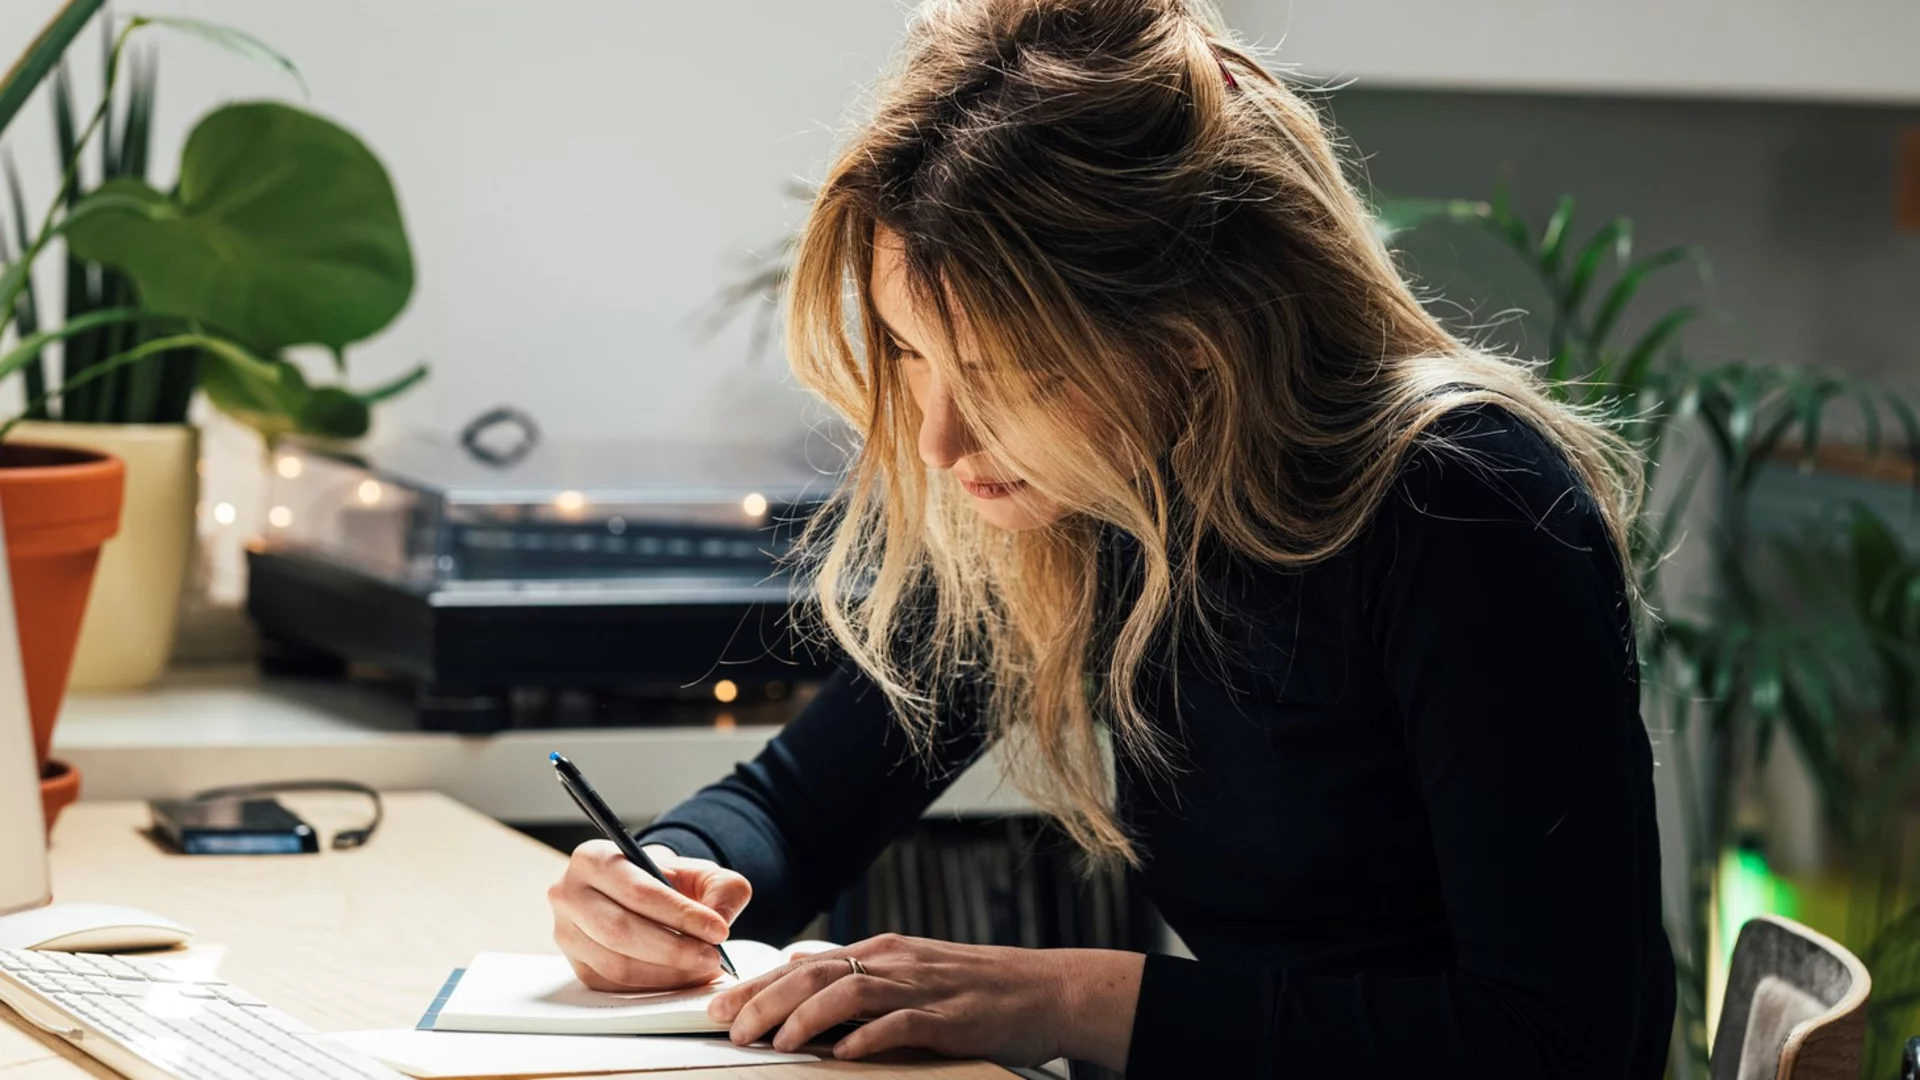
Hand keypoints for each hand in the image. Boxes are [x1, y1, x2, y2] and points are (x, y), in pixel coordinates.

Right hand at [548, 841, 751, 990]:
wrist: (642, 895)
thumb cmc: (668, 882)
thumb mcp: (702, 873)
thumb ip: (721, 889)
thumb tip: (719, 920)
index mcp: (593, 858)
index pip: (637, 890)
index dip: (679, 914)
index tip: (718, 930)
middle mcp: (569, 894)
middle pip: (621, 931)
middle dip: (674, 949)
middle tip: (713, 957)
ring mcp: (566, 934)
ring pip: (617, 964)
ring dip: (667, 973)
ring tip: (702, 968)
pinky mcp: (577, 966)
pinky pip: (615, 985)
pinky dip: (654, 986)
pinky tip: (682, 977)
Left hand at [706, 933, 1143, 1069]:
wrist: (1050, 989)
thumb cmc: (981, 988)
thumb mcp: (914, 975)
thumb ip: (864, 980)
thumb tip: (805, 983)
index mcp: (885, 952)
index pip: (806, 962)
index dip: (758, 983)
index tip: (718, 1005)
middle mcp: (897, 961)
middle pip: (815, 972)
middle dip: (764, 999)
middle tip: (728, 1027)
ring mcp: (924, 986)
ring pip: (849, 990)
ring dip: (804, 1017)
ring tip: (772, 1042)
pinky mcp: (952, 1015)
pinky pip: (903, 1023)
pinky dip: (869, 1037)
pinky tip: (843, 1054)